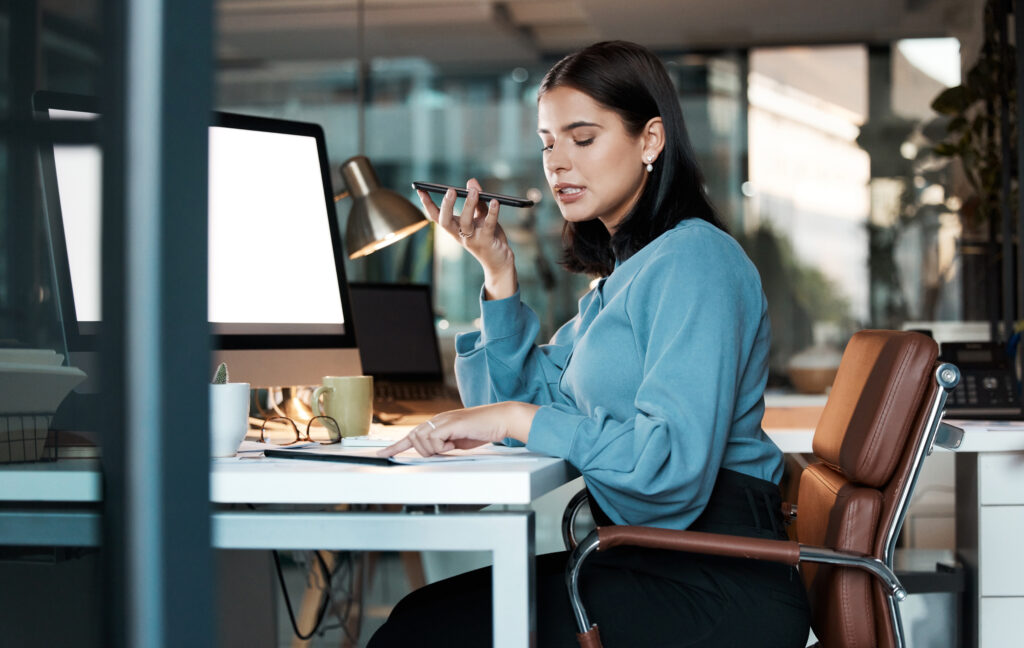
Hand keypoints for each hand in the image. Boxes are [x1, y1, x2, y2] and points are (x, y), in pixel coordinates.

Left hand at [377, 402, 537, 457]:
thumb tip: (434, 453)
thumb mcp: (459, 440)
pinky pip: (434, 440)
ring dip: (436, 449)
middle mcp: (437, 419)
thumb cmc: (483, 429)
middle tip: (445, 450)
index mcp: (438, 423)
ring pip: (422, 441)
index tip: (382, 454)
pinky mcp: (448, 423)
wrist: (500, 419)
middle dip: (425, 451)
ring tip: (452, 445)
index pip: (412, 434)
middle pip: (414, 439)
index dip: (396, 446)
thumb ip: (444, 444)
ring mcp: (442, 420)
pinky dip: (442, 446)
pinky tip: (454, 443)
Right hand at [416, 179, 517, 299]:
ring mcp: (472, 239)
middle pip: (446, 221)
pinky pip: (488, 225)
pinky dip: (492, 213)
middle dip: (446, 206)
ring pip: (466, 223)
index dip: (427, 204)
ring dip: (469, 205)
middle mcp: (460, 234)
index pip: (437, 216)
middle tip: (450, 190)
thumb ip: (477, 199)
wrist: (500, 261)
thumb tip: (471, 181)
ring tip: (474, 191)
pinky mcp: (487, 242)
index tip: (420, 190)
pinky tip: (495, 202)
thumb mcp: (482, 215)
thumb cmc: (489, 237)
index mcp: (455, 228)